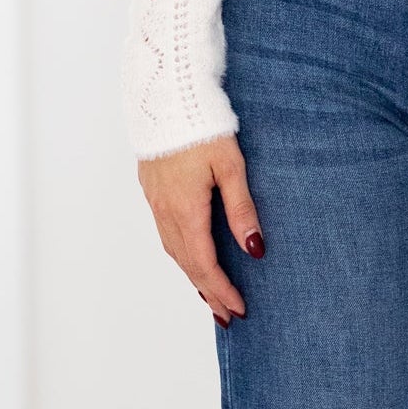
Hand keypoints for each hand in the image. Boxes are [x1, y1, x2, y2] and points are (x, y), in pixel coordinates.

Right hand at [138, 134, 263, 325]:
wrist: (166, 93)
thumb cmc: (203, 124)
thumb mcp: (231, 166)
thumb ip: (242, 210)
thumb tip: (255, 249)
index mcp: (186, 208)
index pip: (204, 263)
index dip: (221, 289)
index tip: (238, 308)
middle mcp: (166, 210)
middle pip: (187, 264)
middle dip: (207, 292)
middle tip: (226, 315)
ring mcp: (155, 200)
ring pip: (173, 251)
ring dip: (192, 277)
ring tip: (210, 296)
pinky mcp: (152, 190)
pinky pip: (165, 233)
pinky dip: (180, 255)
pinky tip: (190, 258)